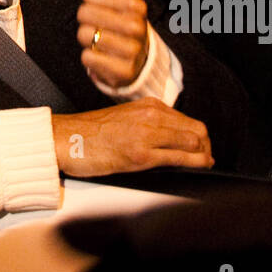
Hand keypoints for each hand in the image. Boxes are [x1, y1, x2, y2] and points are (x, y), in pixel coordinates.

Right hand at [52, 98, 212, 177]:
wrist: (65, 138)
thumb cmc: (89, 133)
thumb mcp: (125, 120)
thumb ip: (148, 124)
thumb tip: (170, 138)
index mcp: (147, 105)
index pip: (188, 120)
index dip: (201, 137)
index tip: (203, 149)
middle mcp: (150, 115)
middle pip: (196, 129)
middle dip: (207, 147)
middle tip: (206, 160)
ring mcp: (146, 134)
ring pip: (192, 141)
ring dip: (204, 155)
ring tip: (205, 165)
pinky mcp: (141, 154)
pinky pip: (178, 157)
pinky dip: (195, 163)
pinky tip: (200, 167)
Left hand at [77, 0, 148, 88]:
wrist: (139, 61)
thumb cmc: (125, 20)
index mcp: (136, 5)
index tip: (99, 4)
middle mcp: (137, 27)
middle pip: (85, 13)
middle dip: (85, 19)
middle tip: (96, 24)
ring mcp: (132, 51)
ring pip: (85, 35)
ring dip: (86, 38)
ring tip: (99, 39)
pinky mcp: (122, 72)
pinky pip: (87, 58)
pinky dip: (88, 57)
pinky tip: (100, 55)